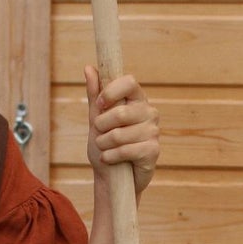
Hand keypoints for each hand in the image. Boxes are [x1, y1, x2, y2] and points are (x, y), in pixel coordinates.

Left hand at [84, 67, 159, 196]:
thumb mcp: (96, 117)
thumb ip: (95, 94)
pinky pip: (125, 150)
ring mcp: (153, 131)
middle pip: (120, 112)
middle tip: (99, 134)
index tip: (100, 105)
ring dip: (103, 144)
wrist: (111, 176)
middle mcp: (149, 112)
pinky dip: (110, 156)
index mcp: (136, 99)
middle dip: (101, 126)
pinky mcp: (153, 151)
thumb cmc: (105, 144)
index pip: (129, 82)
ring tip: (104, 148)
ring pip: (119, 134)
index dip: (111, 92)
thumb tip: (89, 67)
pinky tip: (109, 158)